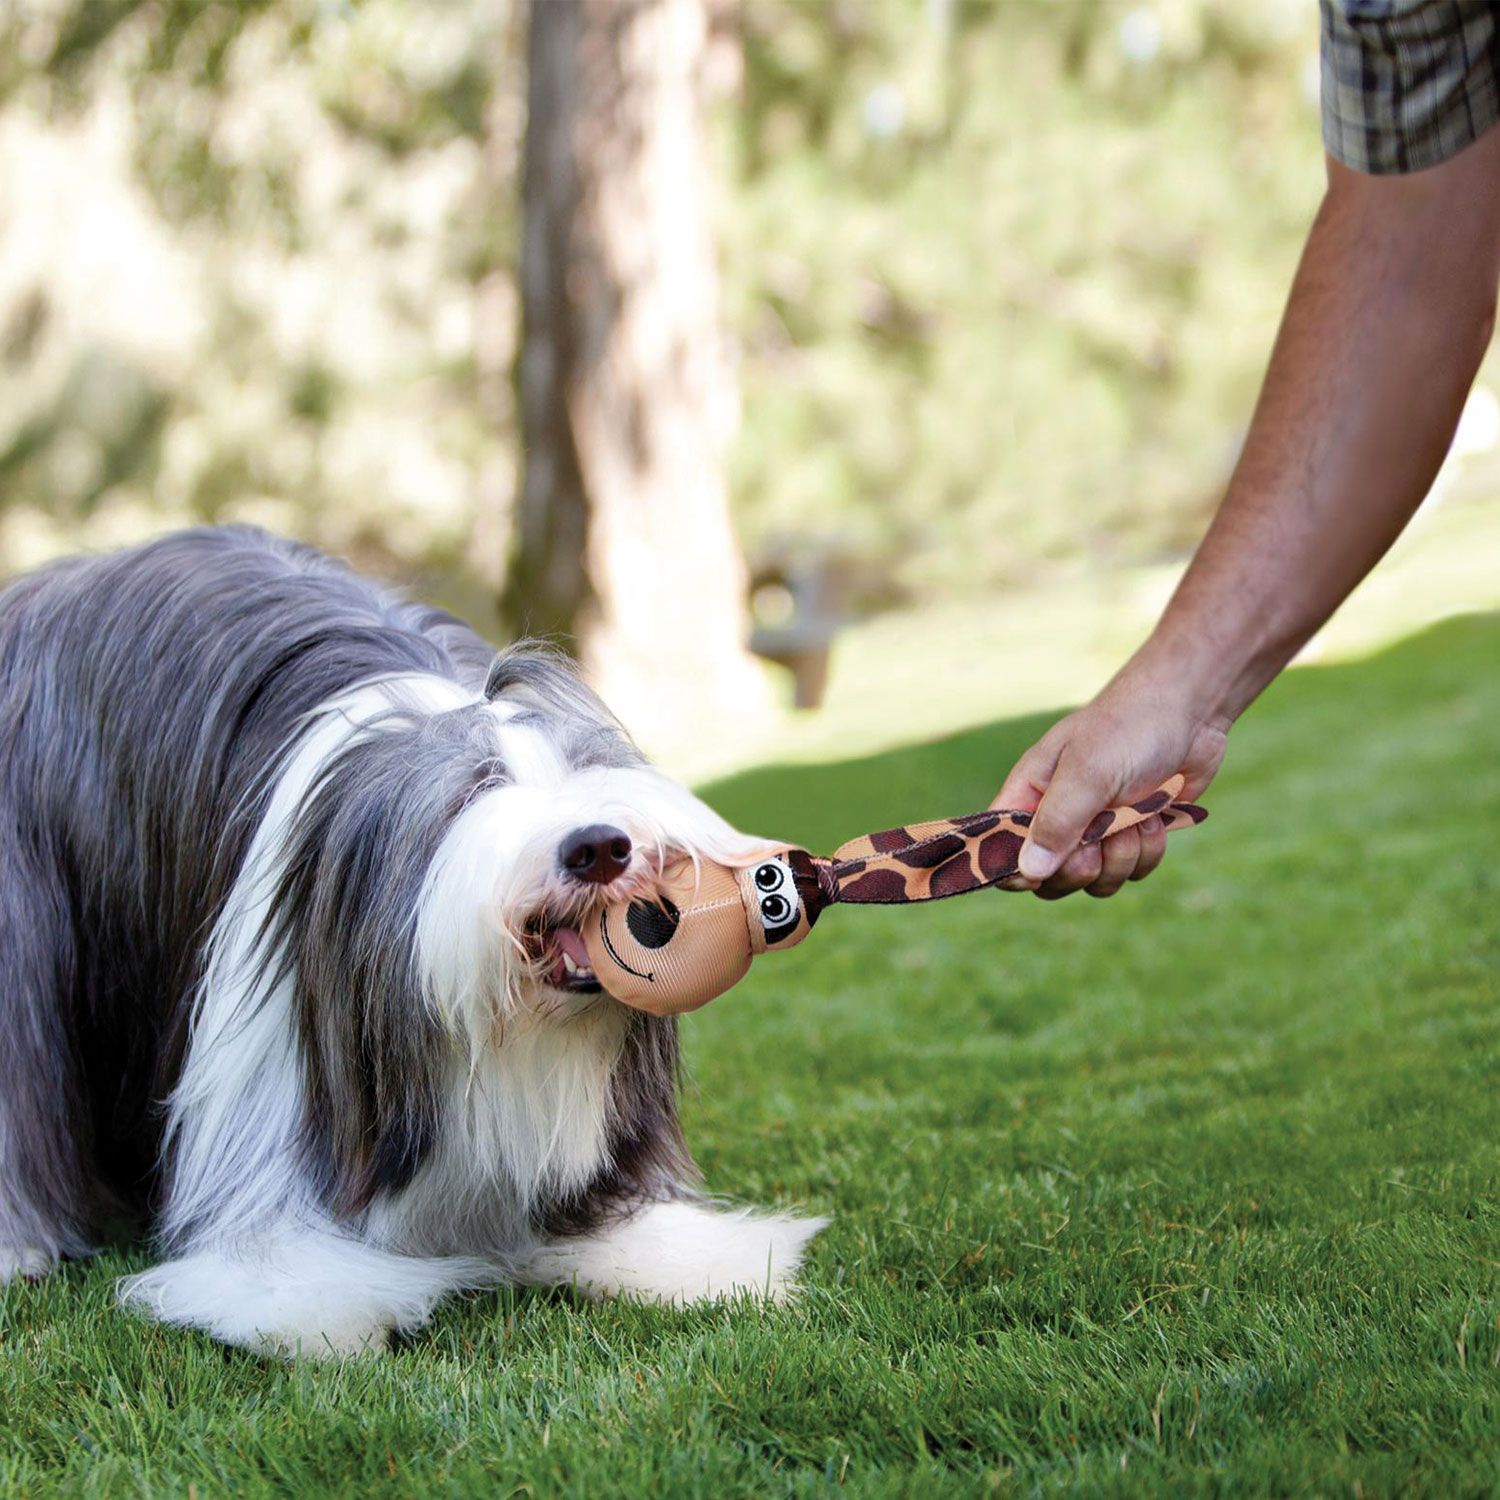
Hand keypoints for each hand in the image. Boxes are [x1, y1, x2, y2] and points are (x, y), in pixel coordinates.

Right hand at [991, 671, 1226, 898]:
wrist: (1191, 711)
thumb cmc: (1128, 728)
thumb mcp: (1088, 772)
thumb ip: (1057, 823)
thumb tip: (1028, 872)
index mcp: (1029, 794)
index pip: (1000, 847)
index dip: (1015, 868)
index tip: (1046, 867)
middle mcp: (1058, 817)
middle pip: (1049, 878)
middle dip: (1081, 867)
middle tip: (1100, 838)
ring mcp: (1096, 830)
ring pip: (1095, 880)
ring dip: (1123, 856)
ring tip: (1137, 816)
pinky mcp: (1132, 835)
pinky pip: (1131, 872)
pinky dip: (1149, 850)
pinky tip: (1156, 816)